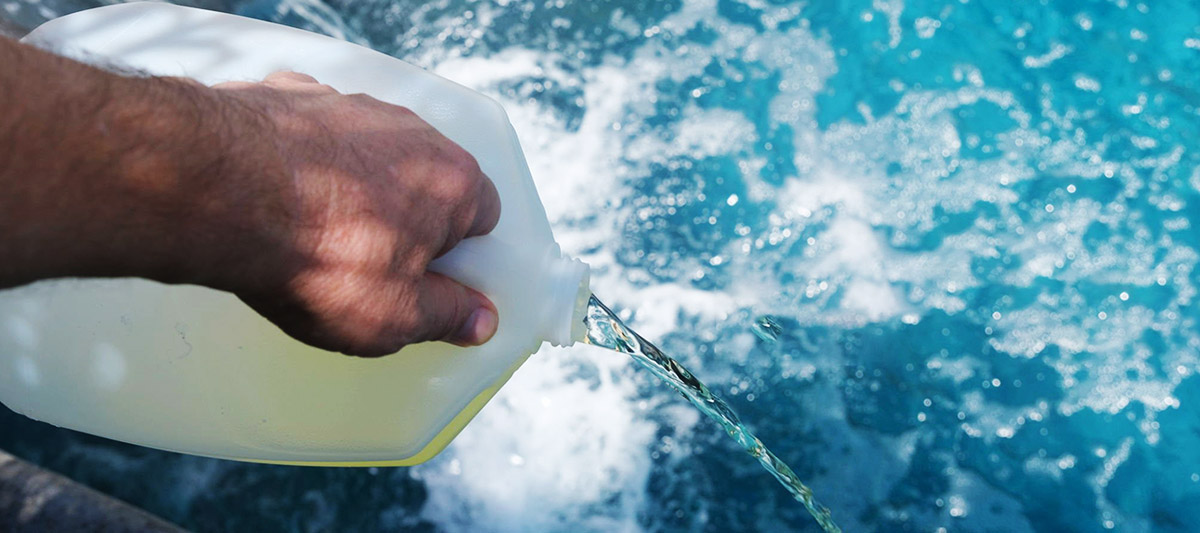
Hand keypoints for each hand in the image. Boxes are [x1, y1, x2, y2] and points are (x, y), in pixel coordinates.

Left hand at [195, 72, 500, 356]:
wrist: (219, 192)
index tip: (426, 279)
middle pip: (424, 176)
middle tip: (369, 262)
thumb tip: (480, 320)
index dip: (456, 251)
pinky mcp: (290, 92)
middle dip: (406, 214)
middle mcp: (409, 130)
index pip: (483, 213)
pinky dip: (300, 153)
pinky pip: (308, 127)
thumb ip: (446, 316)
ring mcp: (348, 104)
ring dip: (355, 181)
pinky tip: (274, 187)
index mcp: (452, 181)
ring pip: (367, 148)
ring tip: (314, 227)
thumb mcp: (394, 316)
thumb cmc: (320, 259)